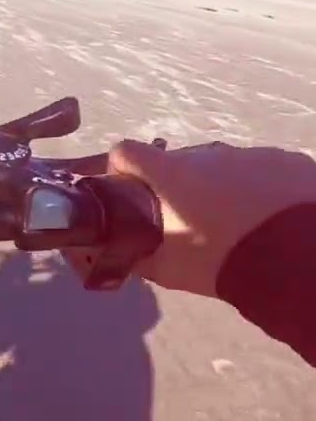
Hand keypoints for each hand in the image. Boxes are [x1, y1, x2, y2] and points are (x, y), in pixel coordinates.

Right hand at [101, 139, 315, 296]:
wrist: (297, 262)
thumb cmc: (221, 262)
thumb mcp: (169, 269)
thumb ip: (140, 256)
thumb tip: (125, 254)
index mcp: (171, 173)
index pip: (126, 152)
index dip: (123, 169)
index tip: (130, 190)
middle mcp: (208, 153)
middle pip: (180, 162)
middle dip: (179, 186)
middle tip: (191, 221)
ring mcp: (251, 153)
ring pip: (224, 166)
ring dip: (221, 186)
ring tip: (238, 222)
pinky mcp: (288, 160)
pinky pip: (263, 169)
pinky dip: (259, 187)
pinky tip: (269, 217)